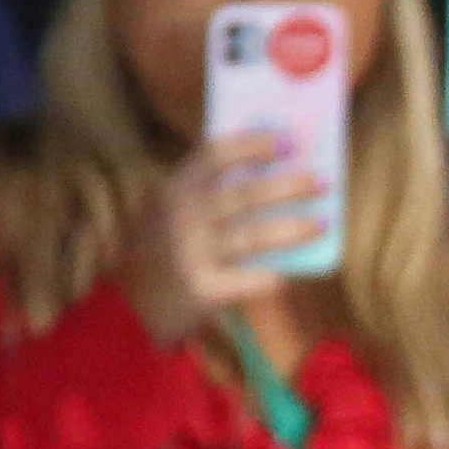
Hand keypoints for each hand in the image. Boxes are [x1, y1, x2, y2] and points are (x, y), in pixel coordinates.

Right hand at [118, 132, 316, 345]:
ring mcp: (192, 252)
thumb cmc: (162, 252)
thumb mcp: (172, 214)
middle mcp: (184, 216)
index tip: (287, 141)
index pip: (215, 155)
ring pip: (253, 236)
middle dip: (288, 186)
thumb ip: (210, 194)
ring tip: (323, 225)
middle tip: (321, 182)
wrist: (125, 307)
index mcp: (176, 189)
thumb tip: (275, 173)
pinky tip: (287, 278)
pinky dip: (269, 279)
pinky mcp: (202, 288)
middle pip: (245, 194)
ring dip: (293, 229)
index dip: (252, 144)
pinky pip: (247, 281)